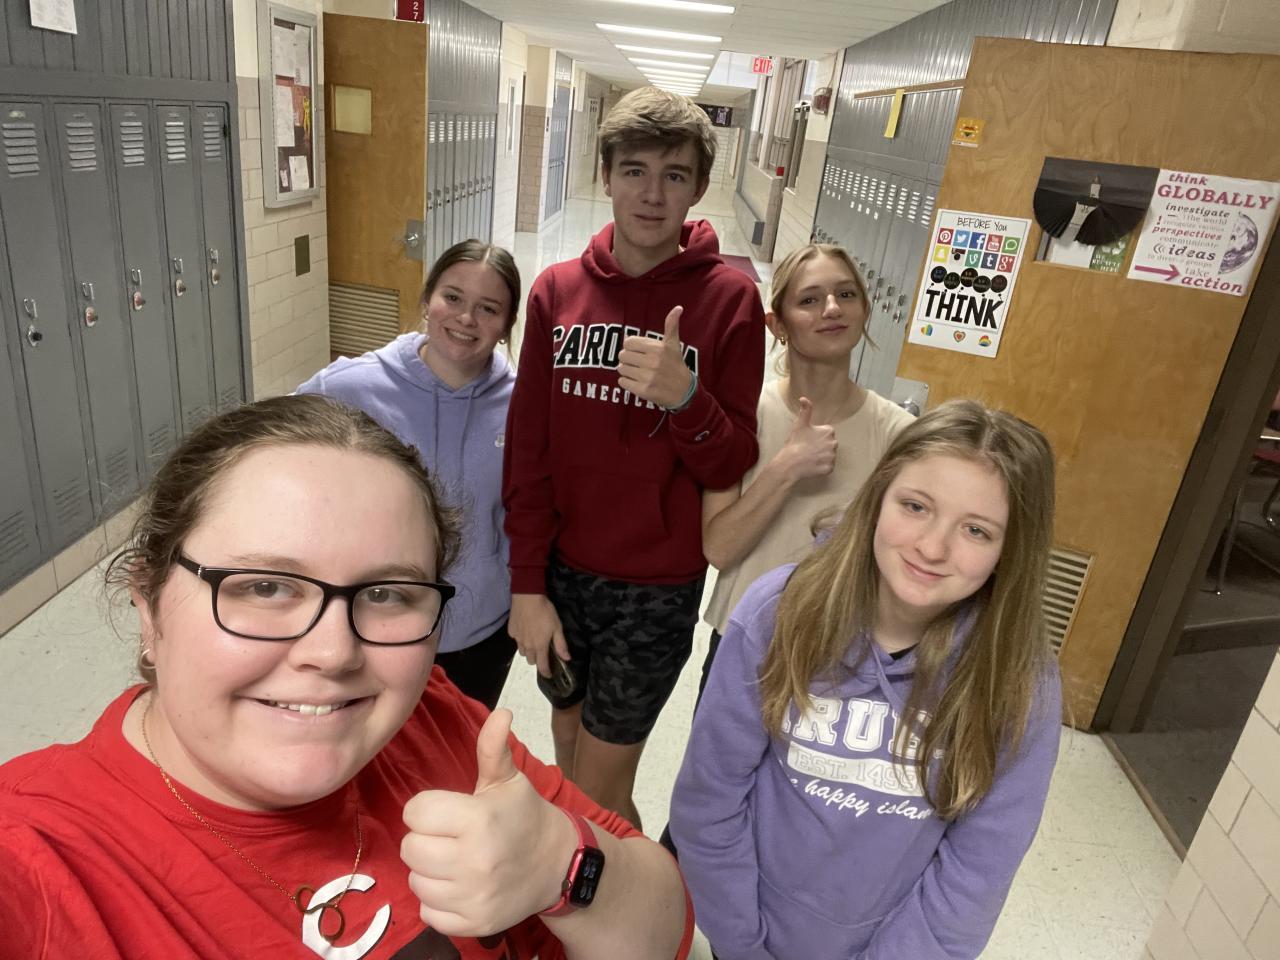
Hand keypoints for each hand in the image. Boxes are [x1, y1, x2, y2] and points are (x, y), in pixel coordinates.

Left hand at [402, 709, 578, 935]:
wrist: (558, 865)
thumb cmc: (524, 817)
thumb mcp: (508, 780)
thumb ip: (493, 747)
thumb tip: (502, 711)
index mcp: (478, 819)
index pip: (415, 812)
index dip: (427, 809)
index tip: (447, 811)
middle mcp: (474, 861)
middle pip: (410, 848)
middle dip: (425, 839)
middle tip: (450, 837)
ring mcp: (473, 897)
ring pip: (416, 881)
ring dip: (430, 871)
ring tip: (455, 861)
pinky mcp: (473, 925)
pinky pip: (428, 913)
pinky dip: (438, 902)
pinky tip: (459, 886)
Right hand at [509, 593, 568, 678]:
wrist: (527, 597)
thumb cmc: (545, 612)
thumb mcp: (557, 627)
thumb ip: (561, 644)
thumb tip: (566, 659)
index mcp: (540, 646)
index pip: (542, 666)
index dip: (546, 673)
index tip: (549, 674)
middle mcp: (527, 646)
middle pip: (531, 661)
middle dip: (537, 659)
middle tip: (543, 651)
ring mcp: (517, 639)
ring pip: (522, 652)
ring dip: (528, 651)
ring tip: (533, 641)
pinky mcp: (511, 631)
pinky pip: (516, 640)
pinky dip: (521, 639)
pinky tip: (526, 630)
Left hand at [617, 306, 694, 408]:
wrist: (684, 391)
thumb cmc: (675, 365)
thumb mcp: (673, 345)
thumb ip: (671, 325)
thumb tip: (678, 307)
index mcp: (657, 348)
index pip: (628, 342)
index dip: (630, 347)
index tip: (638, 351)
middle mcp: (652, 362)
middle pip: (622, 355)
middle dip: (627, 359)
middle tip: (637, 363)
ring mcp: (647, 377)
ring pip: (621, 368)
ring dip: (626, 370)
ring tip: (637, 372)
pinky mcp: (643, 391)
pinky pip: (622, 382)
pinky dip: (626, 382)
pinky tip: (637, 381)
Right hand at [778, 397, 836, 479]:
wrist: (791, 463)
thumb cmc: (795, 443)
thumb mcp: (800, 424)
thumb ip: (805, 410)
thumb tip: (804, 398)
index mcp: (829, 431)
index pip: (826, 434)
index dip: (817, 437)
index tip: (808, 440)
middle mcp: (834, 443)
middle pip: (829, 445)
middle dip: (821, 447)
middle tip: (808, 449)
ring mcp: (832, 457)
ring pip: (829, 456)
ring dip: (821, 457)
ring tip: (809, 457)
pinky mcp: (830, 468)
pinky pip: (828, 467)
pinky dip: (821, 467)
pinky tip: (812, 465)